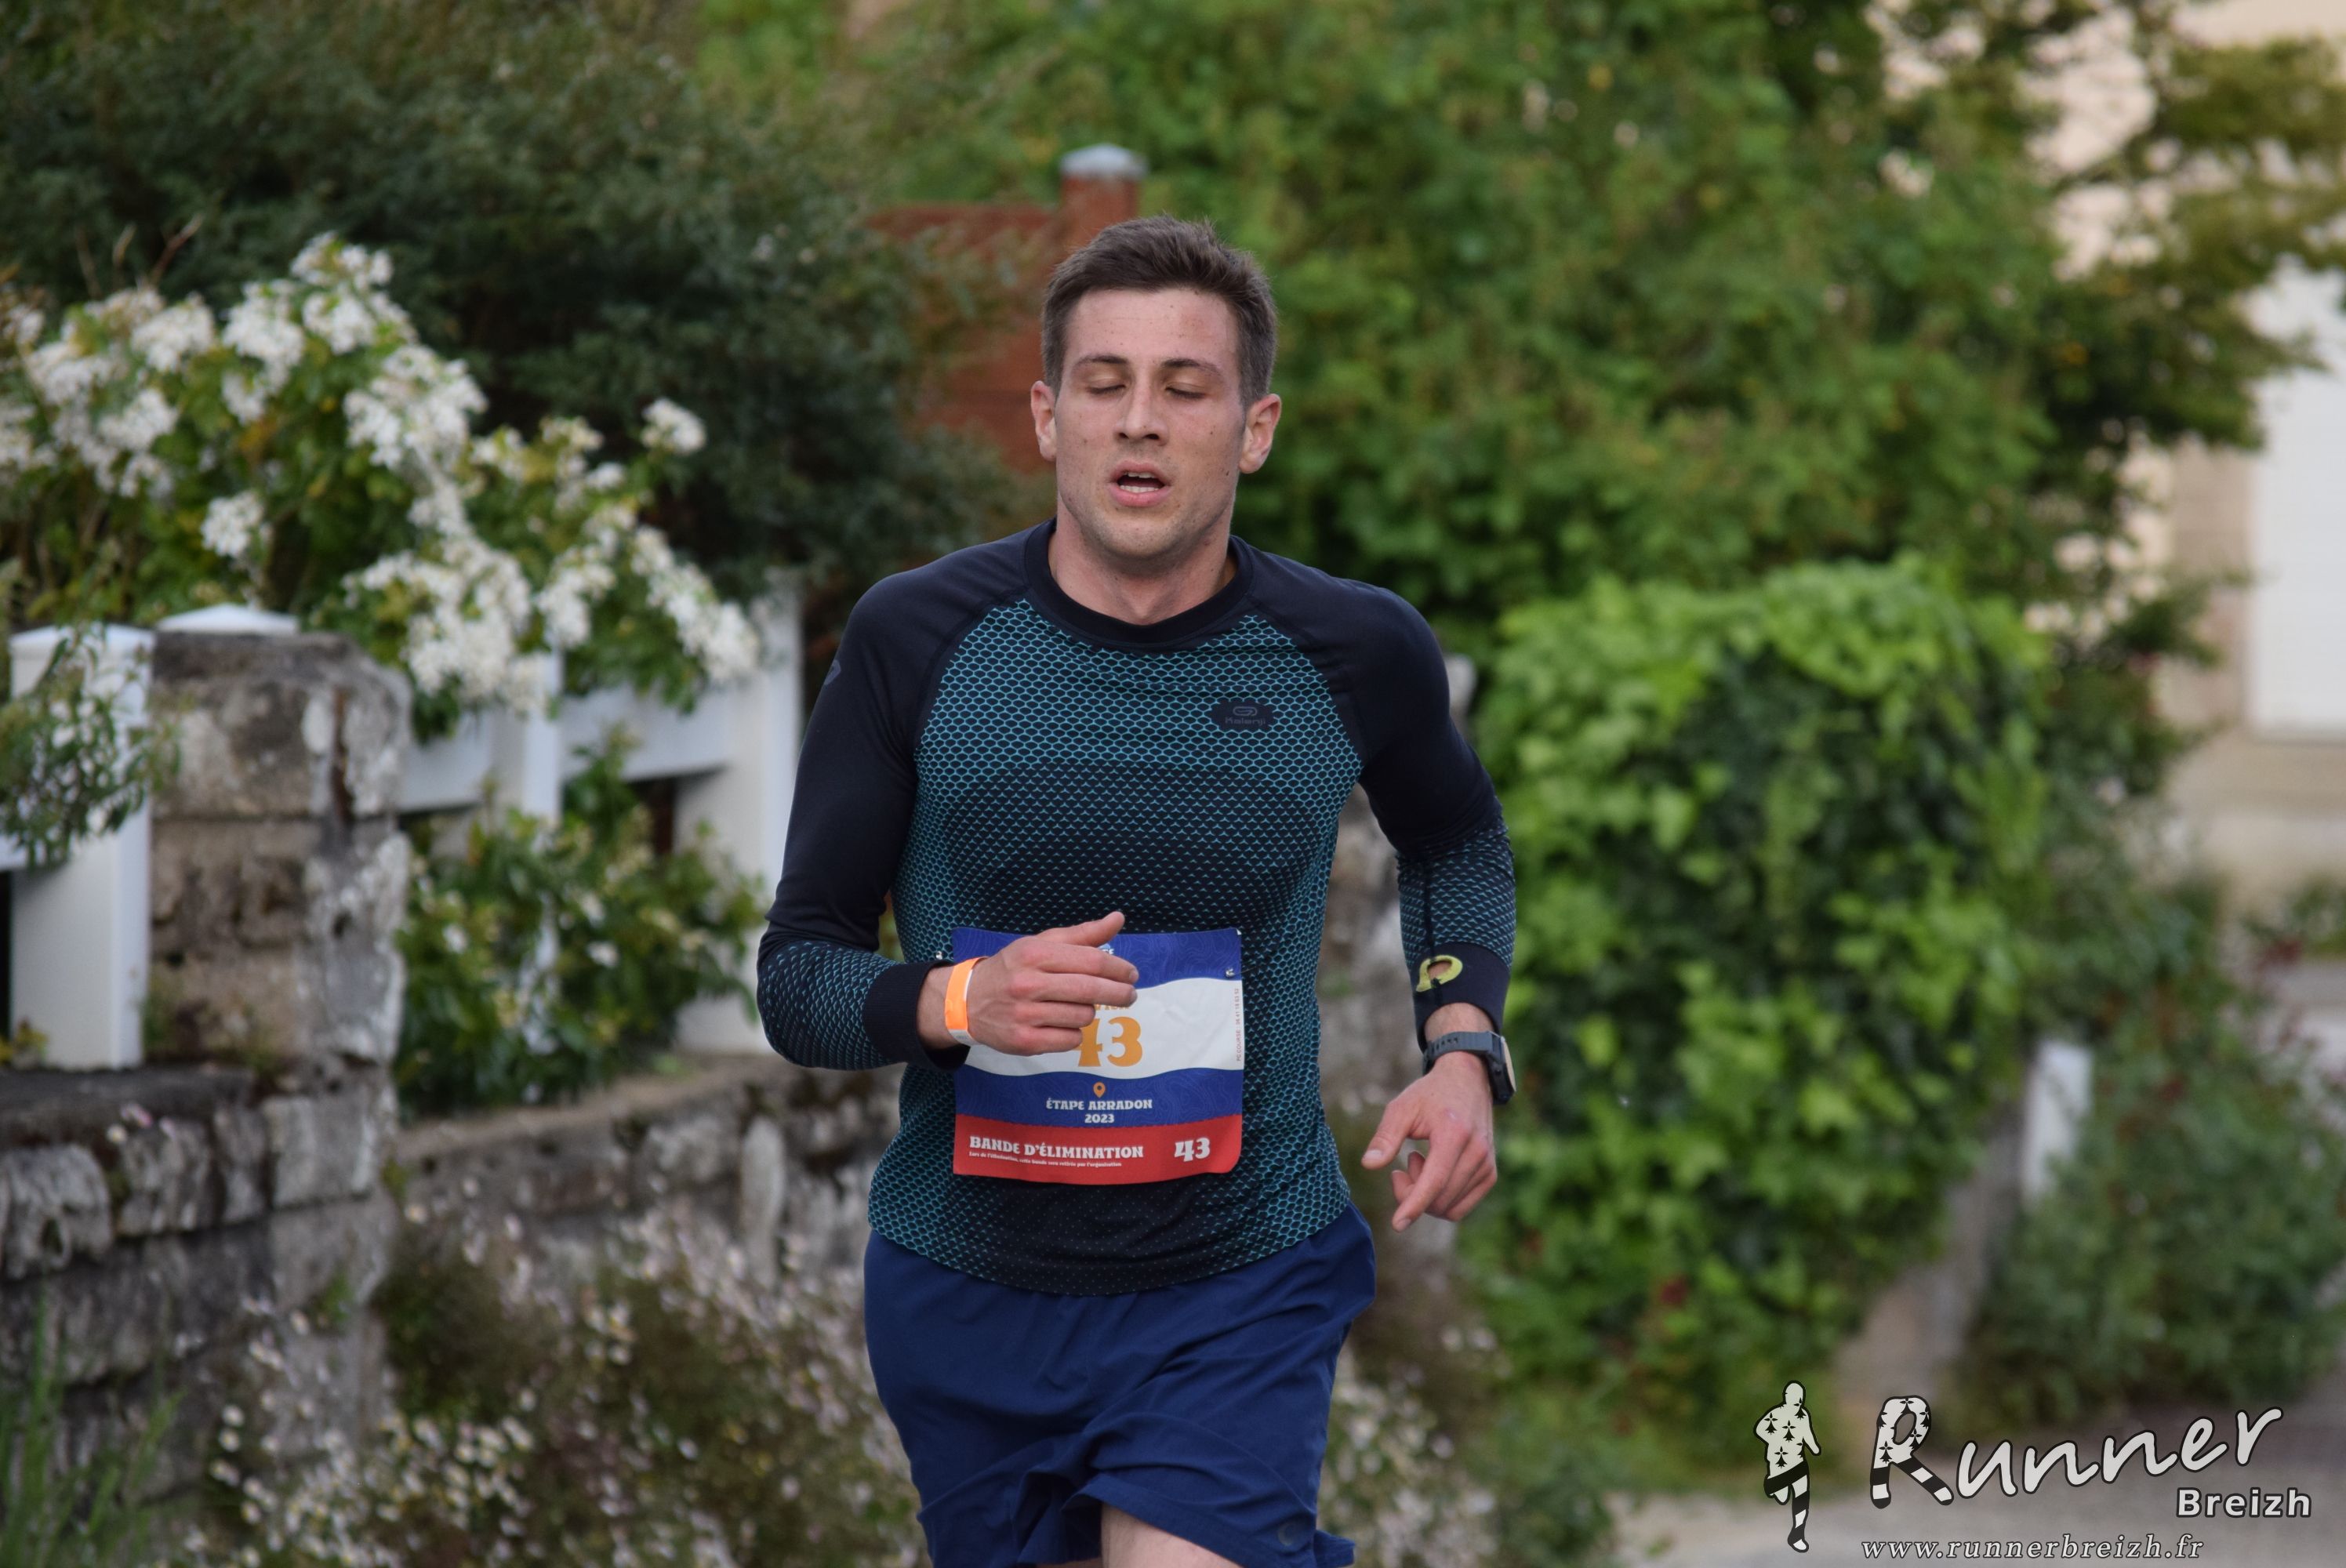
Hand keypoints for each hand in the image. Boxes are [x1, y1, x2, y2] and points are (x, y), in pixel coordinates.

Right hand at [919, 910, 1139, 1054]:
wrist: (969, 1001)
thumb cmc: (1014, 969)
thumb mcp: (1041, 944)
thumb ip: (1082, 934)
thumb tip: (1118, 919)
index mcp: (1035, 954)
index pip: (1091, 960)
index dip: (1118, 968)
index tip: (1131, 974)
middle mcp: (1028, 983)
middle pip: (1090, 990)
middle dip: (1119, 994)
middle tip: (1129, 995)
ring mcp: (1025, 1015)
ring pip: (1083, 1017)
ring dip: (1089, 1012)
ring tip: (1079, 1006)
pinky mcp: (1024, 1041)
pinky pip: (1070, 1040)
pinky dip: (1074, 1033)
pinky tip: (1063, 1024)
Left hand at [1360, 1051, 1495, 1229]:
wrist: (1468, 1082)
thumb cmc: (1431, 1094)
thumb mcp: (1402, 1108)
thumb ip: (1385, 1137)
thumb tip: (1369, 1165)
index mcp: (1454, 1134)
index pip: (1434, 1182)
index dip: (1414, 1205)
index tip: (1397, 1224)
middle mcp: (1477, 1153)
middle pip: (1439, 1198)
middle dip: (1410, 1194)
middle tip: (1399, 1168)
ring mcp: (1487, 1165)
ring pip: (1450, 1207)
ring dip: (1425, 1196)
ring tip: (1417, 1162)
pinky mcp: (1490, 1174)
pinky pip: (1461, 1207)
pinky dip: (1441, 1199)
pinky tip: (1433, 1171)